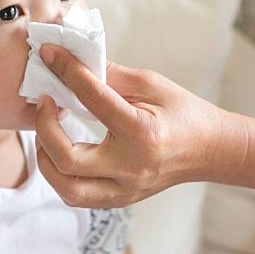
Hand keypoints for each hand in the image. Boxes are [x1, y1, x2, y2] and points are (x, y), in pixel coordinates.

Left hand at [34, 44, 226, 207]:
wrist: (210, 149)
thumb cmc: (183, 113)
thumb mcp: (151, 84)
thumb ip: (110, 74)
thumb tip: (72, 61)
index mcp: (142, 132)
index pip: (92, 99)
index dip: (67, 72)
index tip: (50, 55)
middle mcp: (131, 167)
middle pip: (67, 160)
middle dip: (44, 128)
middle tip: (43, 102)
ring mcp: (125, 189)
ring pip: (66, 189)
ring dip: (46, 158)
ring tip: (47, 130)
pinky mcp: (119, 199)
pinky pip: (77, 195)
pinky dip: (59, 173)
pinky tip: (59, 150)